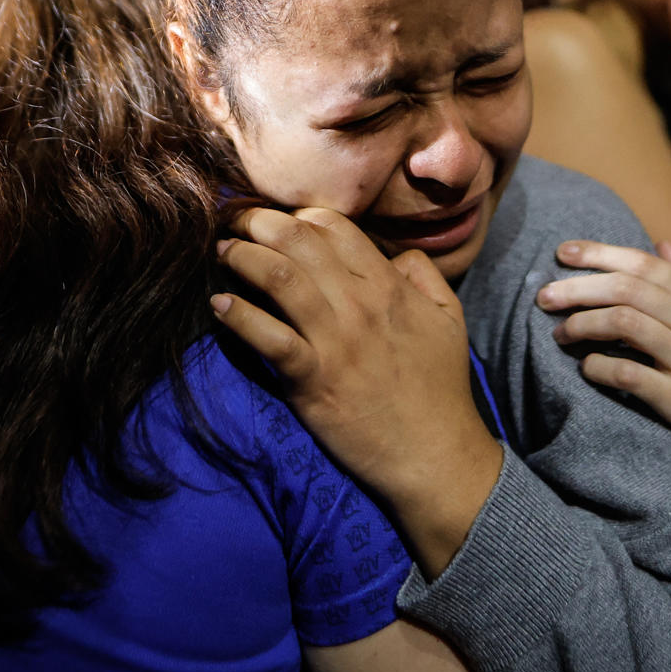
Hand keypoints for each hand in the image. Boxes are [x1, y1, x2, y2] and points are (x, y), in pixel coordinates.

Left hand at [213, 206, 502, 574]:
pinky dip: (240, 317)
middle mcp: (359, 305)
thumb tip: (397, 255)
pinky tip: (220, 306)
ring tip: (223, 251)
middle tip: (239, 222)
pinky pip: (269, 339)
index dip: (301, 216)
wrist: (435, 454)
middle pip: (300, 241)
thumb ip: (425, 276)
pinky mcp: (313, 380)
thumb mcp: (450, 319)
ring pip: (280, 278)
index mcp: (389, 286)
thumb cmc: (441, 388)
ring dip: (243, 256)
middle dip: (260, 222)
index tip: (281, 223)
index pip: (335, 227)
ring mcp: (335, 341)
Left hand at [537, 239, 670, 513]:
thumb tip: (661, 243)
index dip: (601, 253)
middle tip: (544, 295)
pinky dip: (602, 368)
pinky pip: (633, 377)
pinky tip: (586, 370)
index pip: (648, 264)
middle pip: (630, 289)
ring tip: (560, 334)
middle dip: (580, 287)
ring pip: (628, 323)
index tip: (563, 252)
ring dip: (585, 324)